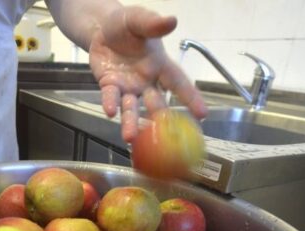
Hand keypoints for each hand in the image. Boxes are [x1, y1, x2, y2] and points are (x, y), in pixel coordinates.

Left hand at [89, 6, 206, 141]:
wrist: (102, 28)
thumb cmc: (127, 25)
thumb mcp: (138, 19)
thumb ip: (152, 23)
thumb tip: (171, 20)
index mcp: (160, 65)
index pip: (179, 83)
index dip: (191, 98)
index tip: (202, 115)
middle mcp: (146, 81)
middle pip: (156, 102)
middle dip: (160, 117)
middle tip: (165, 134)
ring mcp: (128, 86)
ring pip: (132, 107)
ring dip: (131, 122)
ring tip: (130, 137)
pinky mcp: (110, 86)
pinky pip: (111, 97)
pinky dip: (111, 104)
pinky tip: (110, 113)